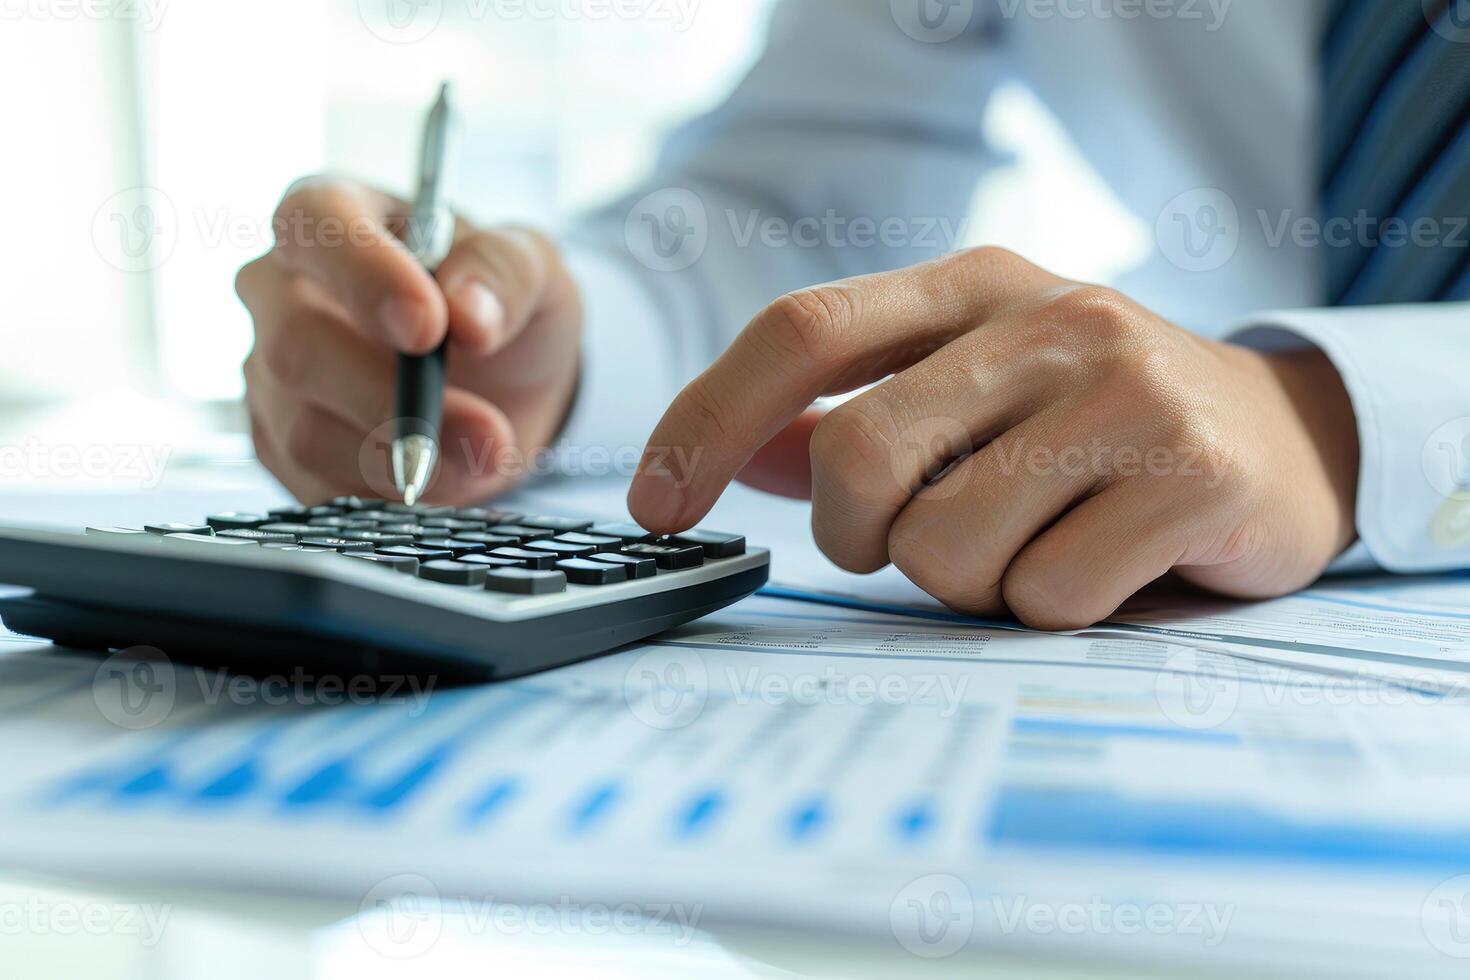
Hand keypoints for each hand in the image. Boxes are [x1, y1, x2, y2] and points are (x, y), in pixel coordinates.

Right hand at [236, 178, 581, 504]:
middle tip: (484, 429)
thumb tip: (468, 312)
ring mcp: (271, 374)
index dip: (363, 276)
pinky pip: (319, 484)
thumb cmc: (501, 303)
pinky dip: (392, 491)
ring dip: (406, 457)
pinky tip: (445, 473)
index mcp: (332, 215)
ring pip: (305, 429)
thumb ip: (506, 273)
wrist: (503, 383)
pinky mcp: (282, 447)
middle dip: (392, 398)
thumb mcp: (533, 269)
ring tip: (487, 454)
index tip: (427, 328)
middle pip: (296, 345)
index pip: (314, 225)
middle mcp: (281, 291)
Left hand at [628, 248, 1359, 627]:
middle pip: (857, 459)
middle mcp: (1048, 319)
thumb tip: (736, 456)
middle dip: (855, 537)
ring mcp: (1128, 392)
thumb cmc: (1094, 424)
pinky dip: (1048, 610)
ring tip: (1031, 544)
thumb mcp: (976, 390)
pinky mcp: (1195, 475)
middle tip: (903, 544)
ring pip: (944, 545)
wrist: (1284, 439)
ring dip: (964, 581)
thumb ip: (856, 415)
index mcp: (975, 284)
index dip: (706, 420)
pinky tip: (1102, 568)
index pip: (800, 331)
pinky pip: (1044, 597)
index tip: (652, 505)